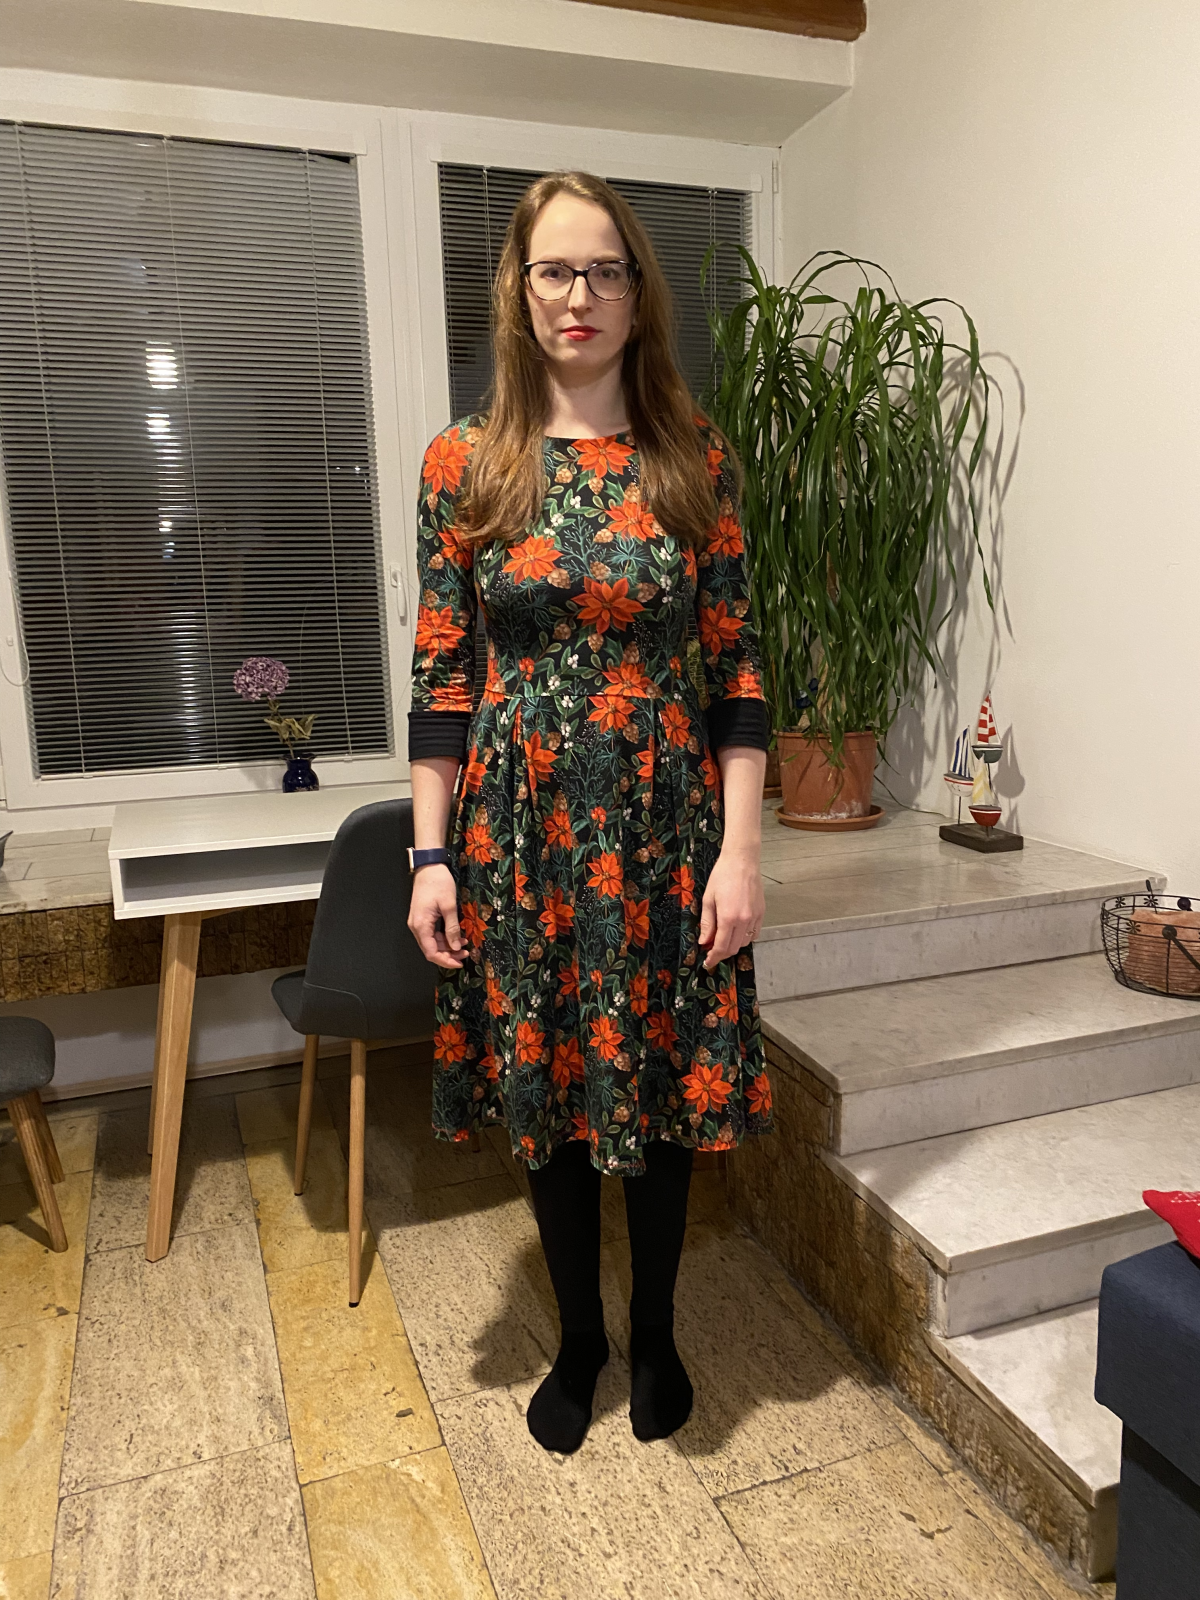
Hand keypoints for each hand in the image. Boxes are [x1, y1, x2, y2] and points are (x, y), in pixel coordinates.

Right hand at [407, 863, 466, 969]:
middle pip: (431, 949)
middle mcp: (416, 927)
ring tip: (464, 944)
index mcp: (421, 925)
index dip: (445, 961)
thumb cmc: (438, 883)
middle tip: (466, 954)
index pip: (431, 952)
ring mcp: (418, 922)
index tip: (460, 963)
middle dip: (448, 954)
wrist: (429, 866)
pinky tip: (456, 936)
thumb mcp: (449, 906)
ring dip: (447, 946)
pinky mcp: (422, 918)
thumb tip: (456, 947)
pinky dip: (444, 937)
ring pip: (432, 942)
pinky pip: (432, 934)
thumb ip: (452, 928)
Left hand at [697, 846, 764, 970]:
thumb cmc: (722, 876)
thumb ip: (708, 923)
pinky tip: (736, 931)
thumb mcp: (708, 899)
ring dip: (733, 945)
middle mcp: (744, 920)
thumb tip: (704, 942)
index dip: (714, 957)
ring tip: (722, 938)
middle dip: (722, 953)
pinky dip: (744, 937)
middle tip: (711, 950)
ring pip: (744, 942)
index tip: (708, 962)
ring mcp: (754, 917)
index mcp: (728, 917)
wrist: (742, 861)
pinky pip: (754, 933)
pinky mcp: (761, 913)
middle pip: (734, 948)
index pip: (721, 947)